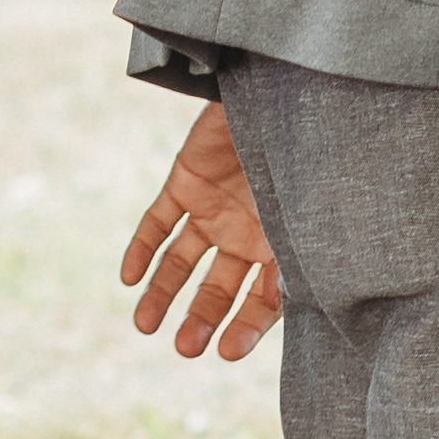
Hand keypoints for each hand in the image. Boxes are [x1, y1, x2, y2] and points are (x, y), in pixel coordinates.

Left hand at [122, 101, 282, 360]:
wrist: (282, 85)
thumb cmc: (308, 150)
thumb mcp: (309, 211)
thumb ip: (300, 257)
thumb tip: (302, 311)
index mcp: (283, 244)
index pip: (265, 301)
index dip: (247, 328)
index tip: (226, 353)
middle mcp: (248, 231)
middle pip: (218, 288)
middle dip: (202, 319)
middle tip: (185, 348)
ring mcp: (215, 207)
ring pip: (182, 262)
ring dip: (163, 293)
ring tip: (144, 325)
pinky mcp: (186, 182)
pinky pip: (157, 222)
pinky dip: (142, 249)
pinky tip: (129, 278)